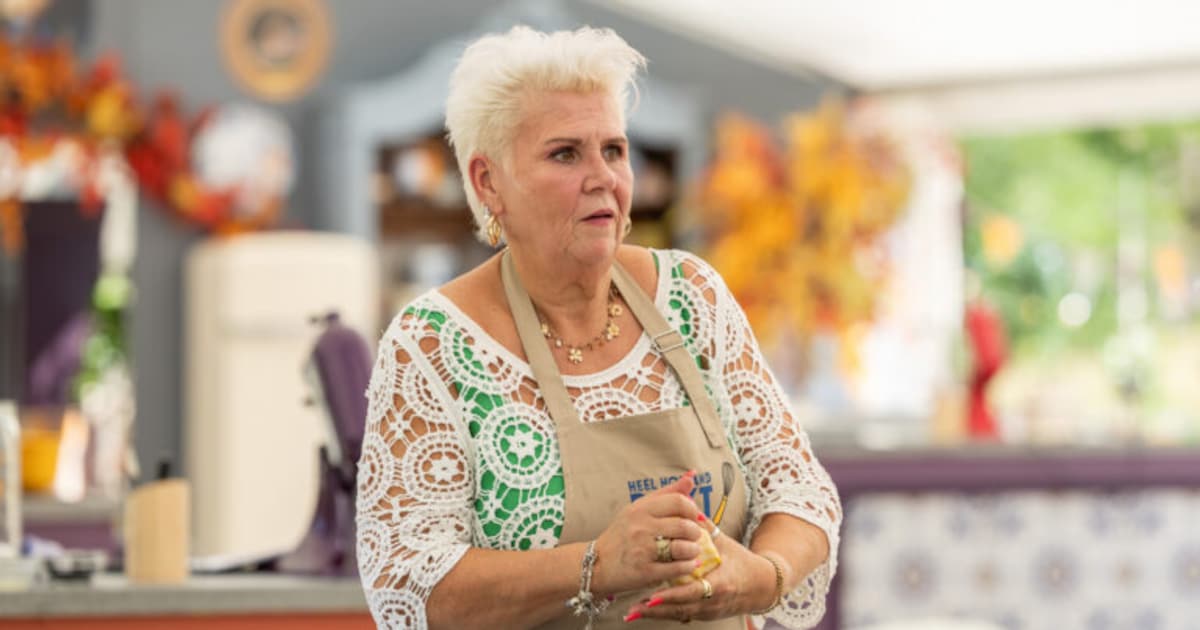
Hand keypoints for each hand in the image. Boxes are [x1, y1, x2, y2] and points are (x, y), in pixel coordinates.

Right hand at [591, 471, 705, 594]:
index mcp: (640, 509)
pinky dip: (688, 566)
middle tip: (694, 536)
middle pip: (684, 525)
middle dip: (695, 532)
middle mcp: (640, 527)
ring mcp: (643, 550)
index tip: (692, 518)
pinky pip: (677, 568)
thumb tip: (692, 476)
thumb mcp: (639, 508)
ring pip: (683, 547)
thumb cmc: (622, 534)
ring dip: (694, 550)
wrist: (596, 564)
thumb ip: (667, 493)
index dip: (692, 510)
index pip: (678, 502)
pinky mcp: (645, 572)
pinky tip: (687, 564)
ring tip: (691, 551)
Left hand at [624, 516, 776, 622]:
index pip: (694, 590)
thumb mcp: (725, 543)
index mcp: (721, 582)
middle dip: (658, 610)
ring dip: (656, 614)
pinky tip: (646, 612)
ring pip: (679, 614)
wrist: (760, 586)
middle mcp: (714, 600)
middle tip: (634, 607)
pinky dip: (664, 613)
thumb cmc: (742, 562)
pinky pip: (682, 615)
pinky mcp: (705, 615)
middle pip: (682, 608)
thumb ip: (705, 527)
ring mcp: (709, 610)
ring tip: (633, 612)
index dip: (673, 595)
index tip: (653, 594)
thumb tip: (688, 507)